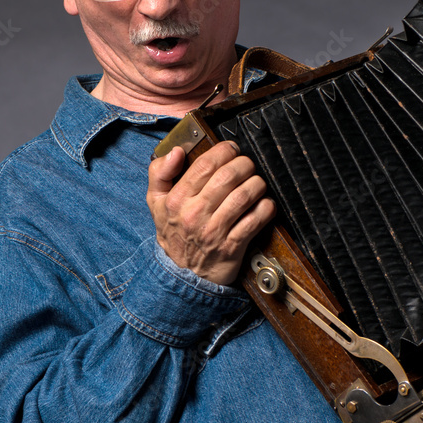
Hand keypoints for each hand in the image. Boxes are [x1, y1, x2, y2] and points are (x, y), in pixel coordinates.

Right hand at [147, 141, 276, 286]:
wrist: (181, 274)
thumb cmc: (173, 232)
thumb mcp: (156, 203)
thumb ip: (159, 173)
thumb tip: (175, 151)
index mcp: (177, 200)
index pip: (204, 165)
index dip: (223, 151)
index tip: (231, 149)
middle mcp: (195, 214)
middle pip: (227, 177)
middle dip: (244, 164)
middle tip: (247, 164)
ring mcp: (214, 231)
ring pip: (244, 196)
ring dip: (257, 184)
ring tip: (257, 182)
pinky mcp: (233, 246)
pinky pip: (256, 220)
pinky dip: (266, 207)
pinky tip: (264, 203)